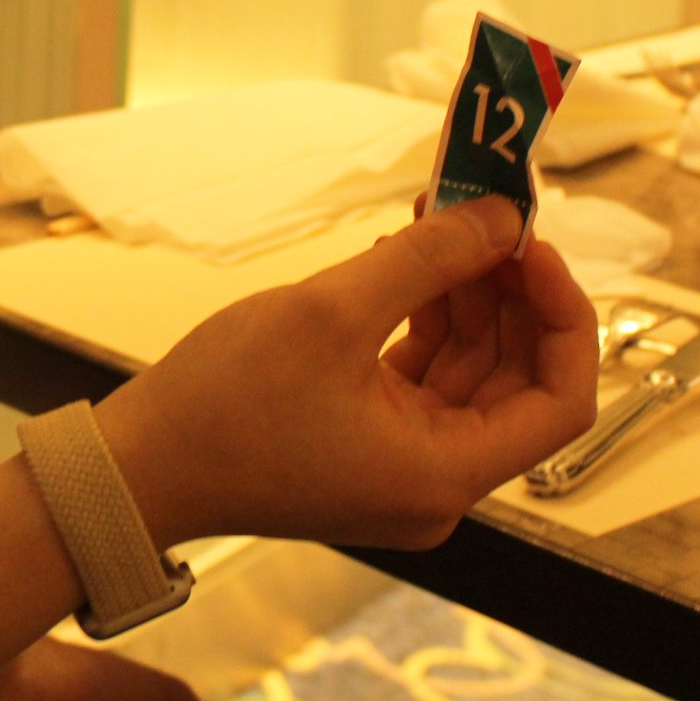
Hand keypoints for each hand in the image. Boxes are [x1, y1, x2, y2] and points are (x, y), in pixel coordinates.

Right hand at [99, 196, 597, 549]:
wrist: (136, 469)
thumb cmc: (221, 408)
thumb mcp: (332, 313)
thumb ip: (428, 259)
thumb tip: (499, 217)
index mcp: (444, 475)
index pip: (561, 401)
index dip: (563, 315)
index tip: (532, 247)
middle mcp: (436, 485)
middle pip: (516, 381)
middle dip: (508, 293)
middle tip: (488, 215)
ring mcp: (400, 471)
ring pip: (469, 374)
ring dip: (464, 297)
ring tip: (440, 220)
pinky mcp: (365, 450)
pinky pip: (421, 380)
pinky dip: (422, 321)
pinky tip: (400, 261)